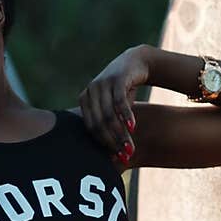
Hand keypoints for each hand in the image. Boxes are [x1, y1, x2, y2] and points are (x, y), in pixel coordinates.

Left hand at [77, 46, 149, 164]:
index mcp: (84, 99)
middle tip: (125, 155)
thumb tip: (113, 157)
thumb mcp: (113, 107)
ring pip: (109, 115)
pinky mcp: (116, 79)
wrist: (135, 63)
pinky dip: (126, 116)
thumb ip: (109, 125)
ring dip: (120, 133)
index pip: (90, 127)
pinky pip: (119, 101)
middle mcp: (90, 91)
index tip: (116, 157)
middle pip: (99, 123)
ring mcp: (102, 83)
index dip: (103, 143)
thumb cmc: (123, 91)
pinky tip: (132, 127)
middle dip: (112, 142)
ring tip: (130, 147)